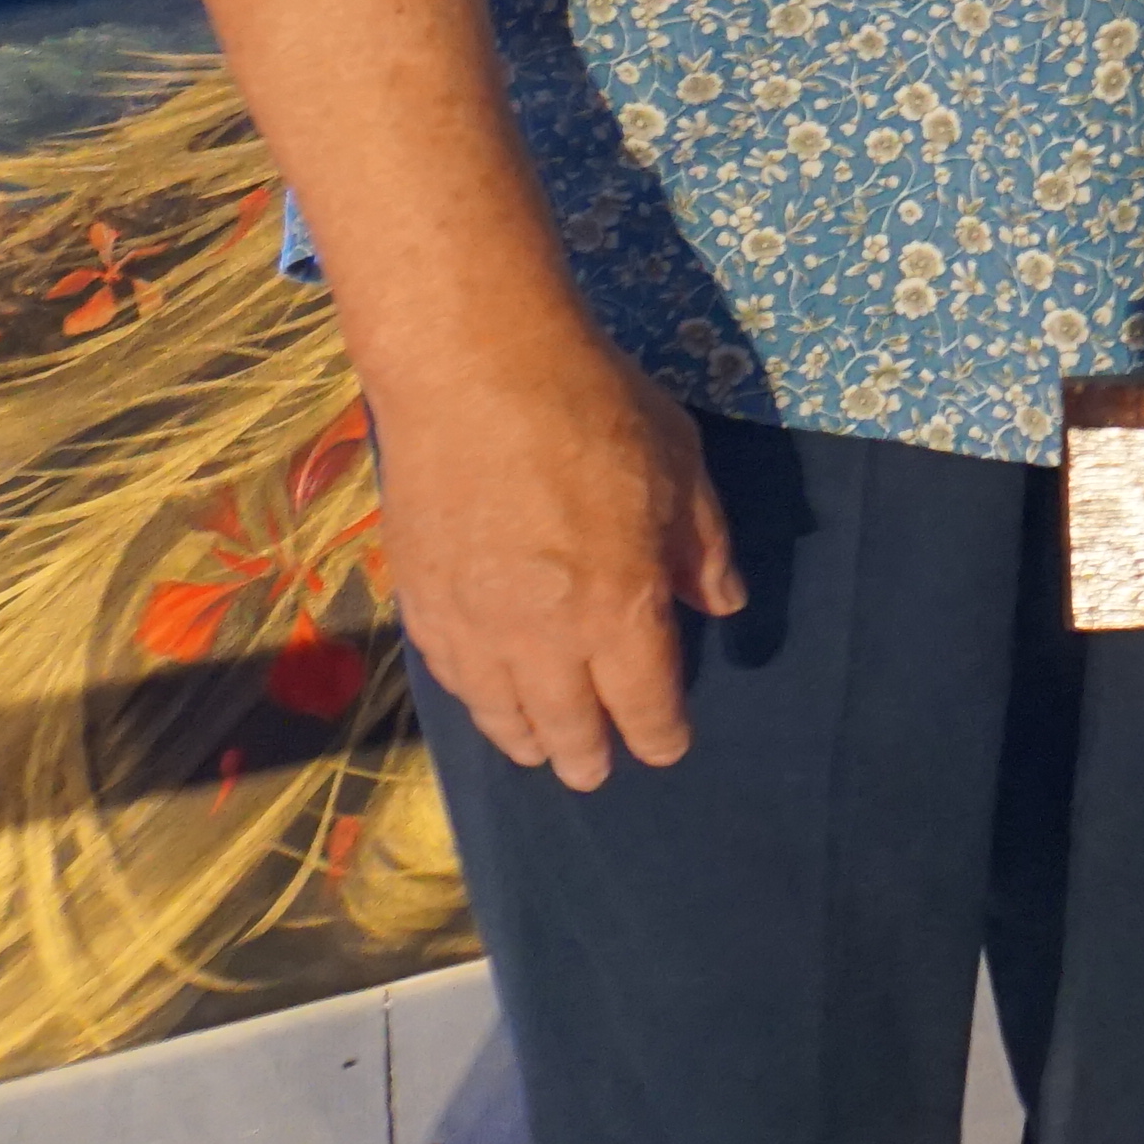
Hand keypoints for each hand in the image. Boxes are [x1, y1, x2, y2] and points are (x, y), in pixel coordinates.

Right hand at [362, 338, 745, 785]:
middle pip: (569, 725)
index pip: (645, 703)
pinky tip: (483, 699)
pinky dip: (473, 699)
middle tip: (596, 770)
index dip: (658, 733)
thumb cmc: (593, 409)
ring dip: (526, 739)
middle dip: (590, 754)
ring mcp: (474, 624)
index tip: (665, 746)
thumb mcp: (680, 467)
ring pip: (501, 713)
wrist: (472, 372)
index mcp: (620, 609)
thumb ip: (701, 546)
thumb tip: (721, 603)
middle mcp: (544, 638)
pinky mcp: (421, 600)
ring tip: (540, 753)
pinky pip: (450, 674)